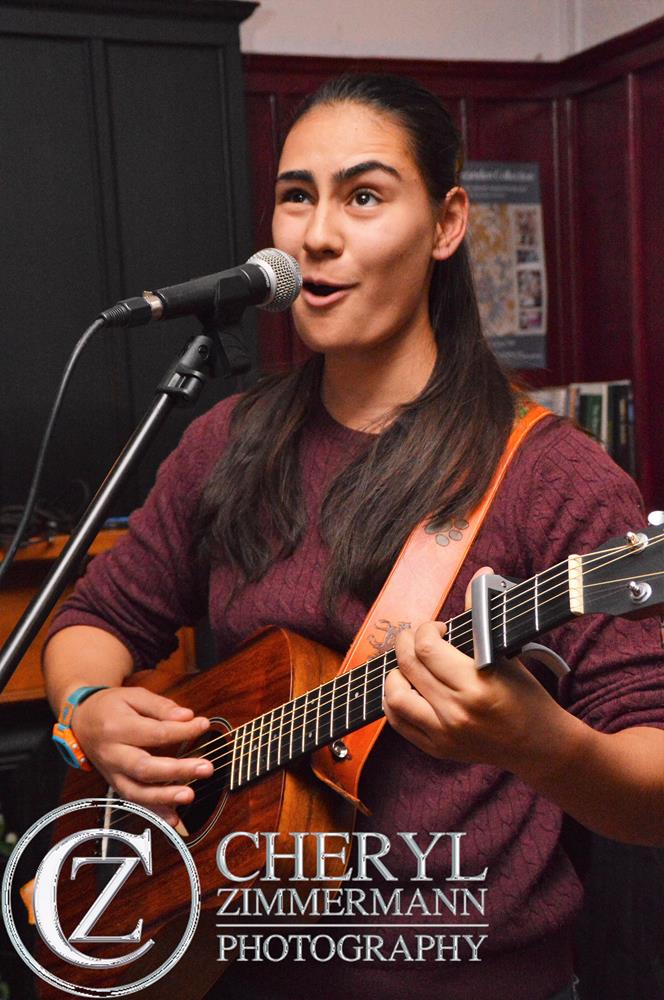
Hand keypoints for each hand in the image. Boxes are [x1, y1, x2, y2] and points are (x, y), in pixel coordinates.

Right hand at [71, 686, 213, 825]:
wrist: (82, 721)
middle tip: (205, 767)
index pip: (155, 733)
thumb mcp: (133, 696)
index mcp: (117, 728)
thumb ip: (160, 706)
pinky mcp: (116, 784)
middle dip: (177, 770)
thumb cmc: (111, 707)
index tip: (203, 725)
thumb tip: (187, 716)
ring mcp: (112, 773)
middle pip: (144, 767)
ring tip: (189, 795)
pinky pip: (135, 802)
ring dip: (165, 797)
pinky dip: (155, 813)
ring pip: (137, 791)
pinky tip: (174, 818)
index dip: (183, 731)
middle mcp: (112, 754)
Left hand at [383, 567, 568, 772]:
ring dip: (395, 673)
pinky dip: (394, 701)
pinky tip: (406, 687)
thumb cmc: (527, 697)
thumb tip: (482, 575)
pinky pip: (398, 722)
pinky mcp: (438, 749)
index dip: (426, 630)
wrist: (540, 745)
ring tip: (409, 664)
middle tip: (417, 638)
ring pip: (395, 696)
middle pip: (408, 666)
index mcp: (476, 685)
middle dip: (406, 642)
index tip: (438, 628)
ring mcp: (445, 733)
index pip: (427, 648)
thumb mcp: (508, 654)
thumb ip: (483, 616)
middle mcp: (456, 711)